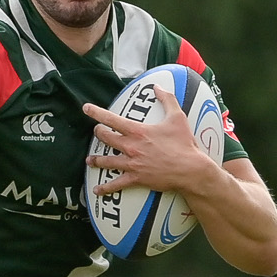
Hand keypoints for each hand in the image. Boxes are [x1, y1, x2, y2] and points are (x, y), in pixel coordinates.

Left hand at [84, 84, 223, 197]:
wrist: (190, 169)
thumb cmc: (184, 144)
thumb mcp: (177, 117)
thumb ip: (167, 99)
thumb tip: (158, 86)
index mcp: (138, 131)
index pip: (111, 119)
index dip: (96, 112)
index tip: (86, 108)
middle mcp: (131, 147)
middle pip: (106, 138)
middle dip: (98, 134)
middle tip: (96, 132)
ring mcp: (132, 164)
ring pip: (107, 161)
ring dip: (96, 160)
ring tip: (89, 160)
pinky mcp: (136, 178)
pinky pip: (116, 184)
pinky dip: (106, 188)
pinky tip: (97, 190)